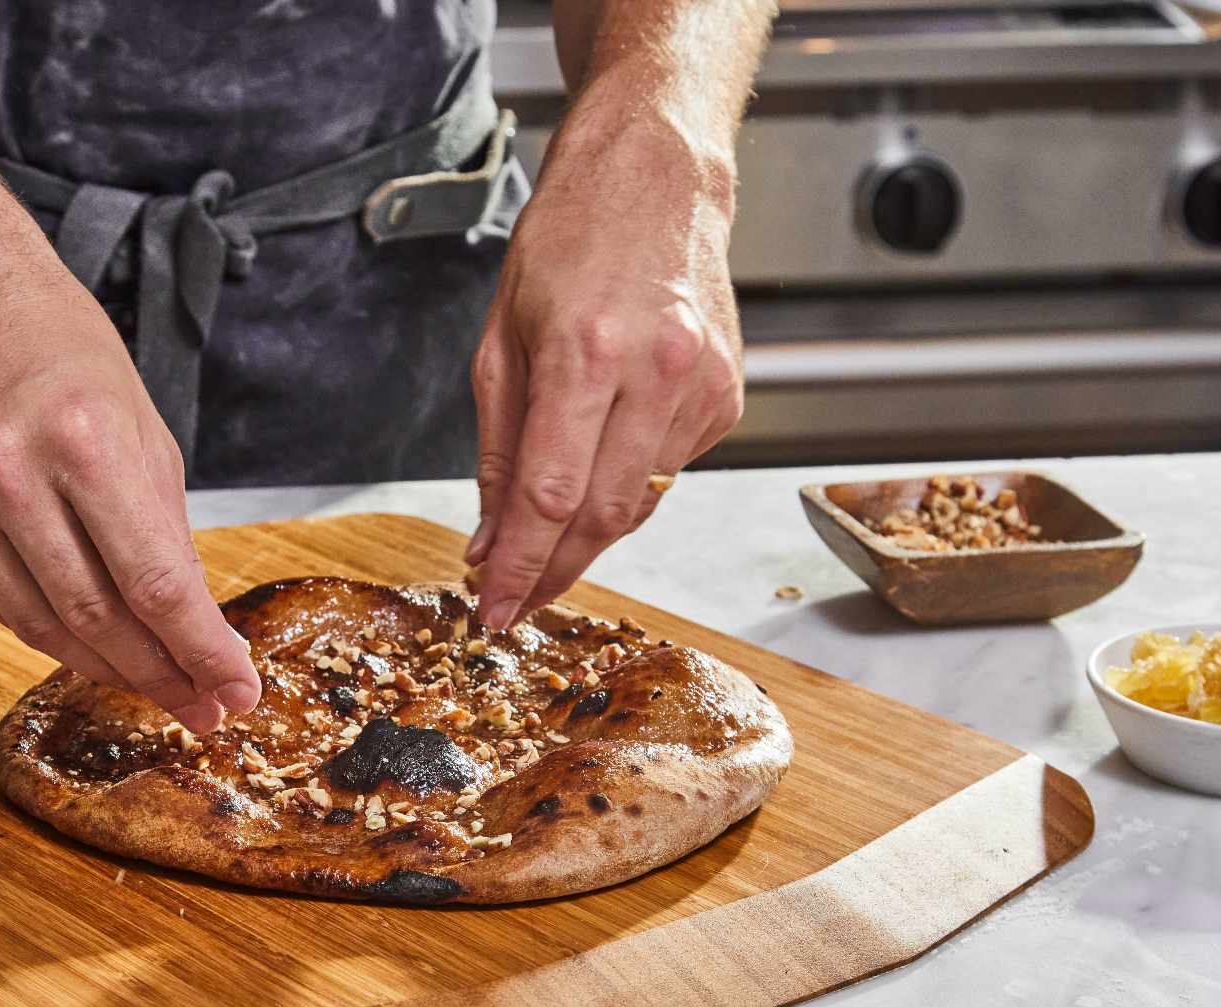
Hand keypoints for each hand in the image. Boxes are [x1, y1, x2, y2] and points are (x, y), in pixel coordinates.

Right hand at [0, 244, 260, 733]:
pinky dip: (50, 631)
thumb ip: (165, 528)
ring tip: (157, 684)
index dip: (203, 652)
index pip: (157, 584)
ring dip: (108, 666)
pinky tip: (89, 642)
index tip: (238, 691)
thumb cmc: (56, 344)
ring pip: (42, 626)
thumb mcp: (141, 423)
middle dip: (162, 674)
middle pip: (99, 619)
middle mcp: (11, 476)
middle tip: (205, 707)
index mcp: (86, 441)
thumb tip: (195, 622)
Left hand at [466, 102, 744, 629]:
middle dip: (554, 570)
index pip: (550, 495)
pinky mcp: (728, 397)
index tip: (495, 610)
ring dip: (588, 531)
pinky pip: (668, 470)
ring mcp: (703, 386)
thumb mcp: (502, 341)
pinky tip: (606, 452)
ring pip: (639, 503)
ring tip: (546, 538)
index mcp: (587, 353)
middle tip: (516, 602)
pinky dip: (627, 481)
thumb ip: (499, 450)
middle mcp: (656, 372)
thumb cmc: (570, 244)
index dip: (522, 566)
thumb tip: (492, 540)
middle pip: (601, 514)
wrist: (655, 182)